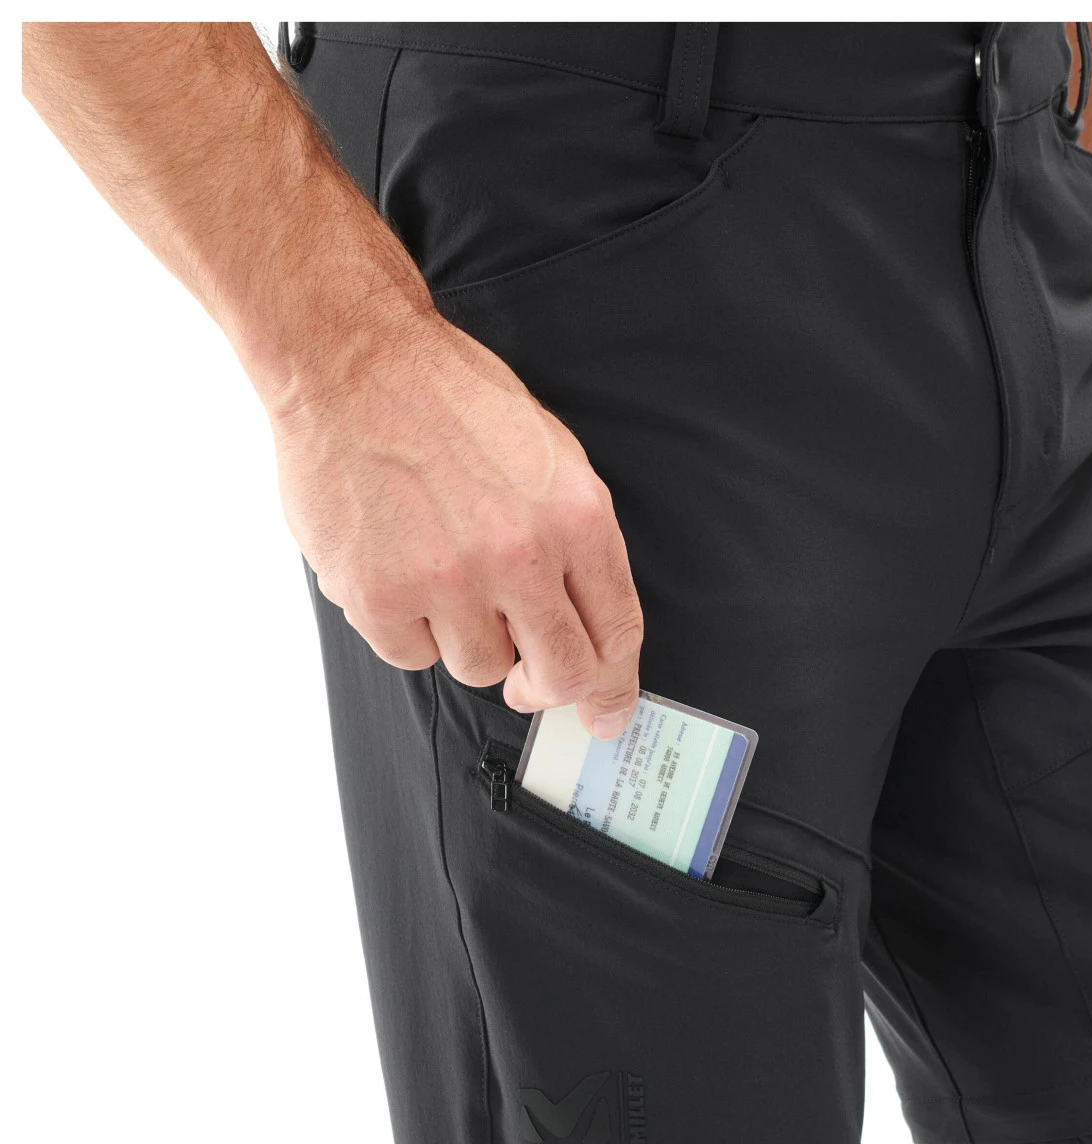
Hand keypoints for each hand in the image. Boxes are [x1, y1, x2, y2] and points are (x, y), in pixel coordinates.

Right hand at [269, 307, 642, 735]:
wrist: (353, 361)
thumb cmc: (451, 403)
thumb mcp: (550, 459)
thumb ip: (576, 546)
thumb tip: (588, 629)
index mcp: (575, 518)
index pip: (617, 633)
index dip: (614, 687)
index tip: (605, 712)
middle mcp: (519, 555)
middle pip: (560, 674)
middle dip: (547, 688)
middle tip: (529, 684)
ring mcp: (447, 580)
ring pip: (481, 668)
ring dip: (469, 639)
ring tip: (443, 574)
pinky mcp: (379, 596)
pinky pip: (412, 656)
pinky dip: (408, 629)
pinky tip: (399, 572)